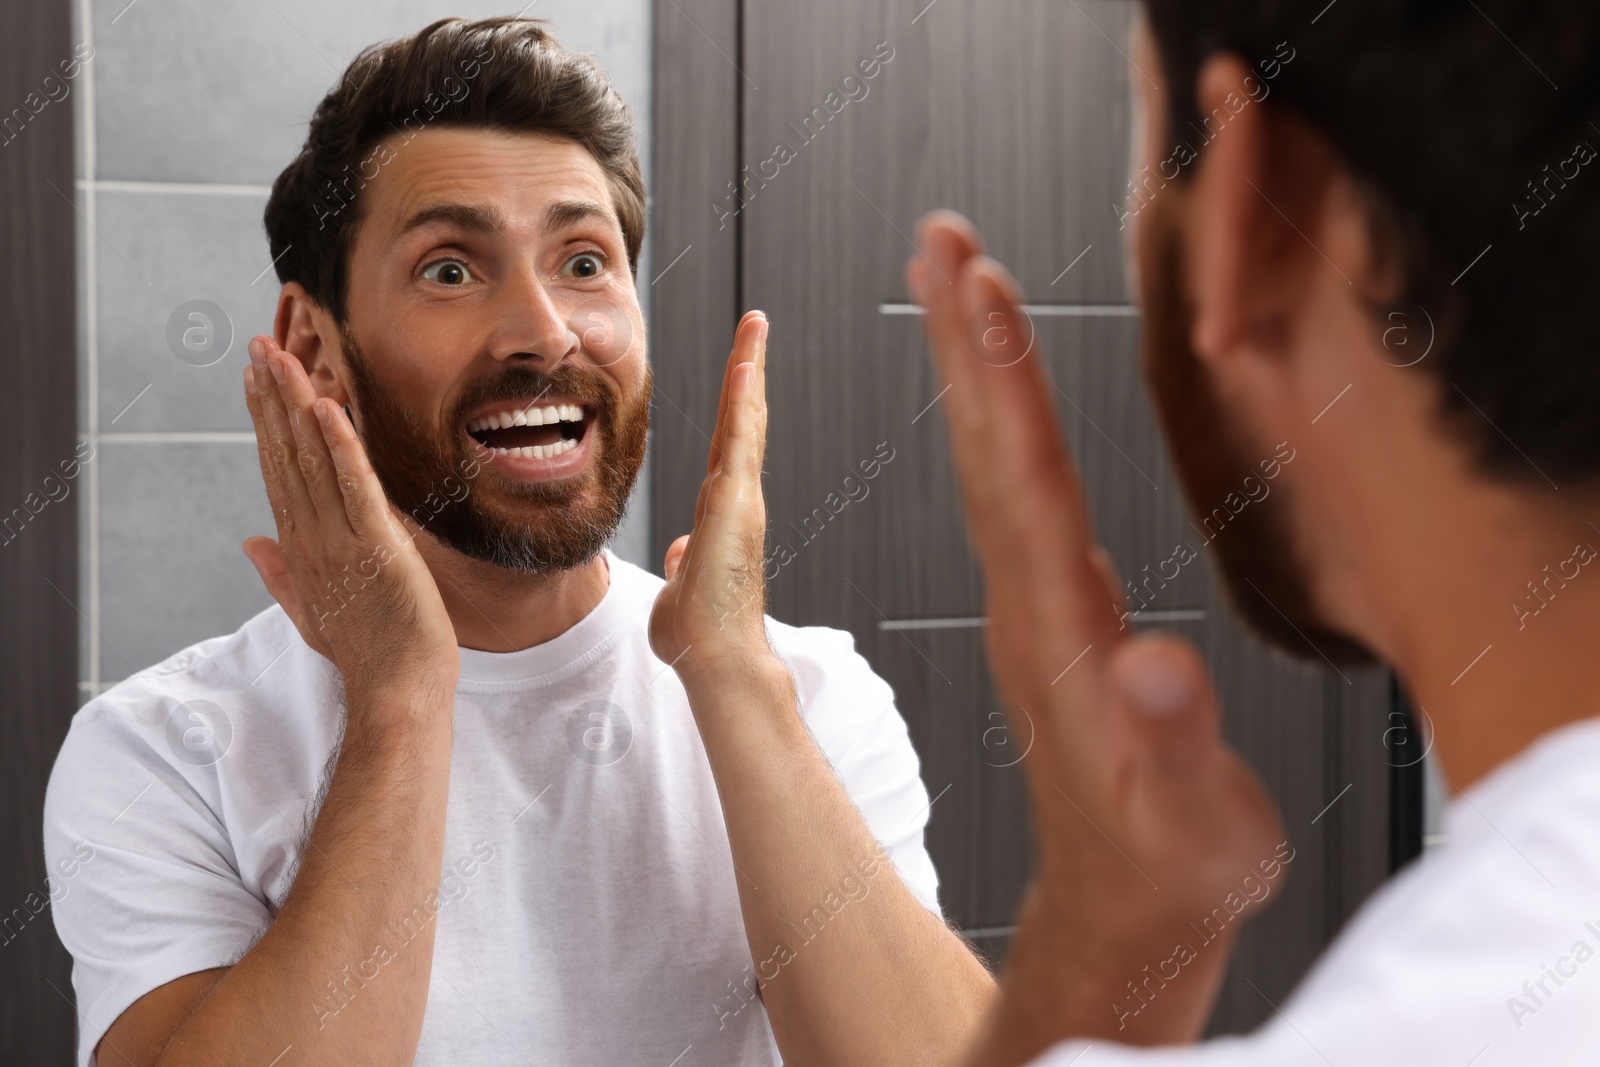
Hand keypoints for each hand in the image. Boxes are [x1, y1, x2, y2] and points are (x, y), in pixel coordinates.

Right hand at [241, 335, 458, 702]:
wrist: (397, 695)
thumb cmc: (367, 654)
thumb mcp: (314, 610)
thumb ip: (281, 574)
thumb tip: (250, 543)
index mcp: (301, 550)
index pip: (277, 472)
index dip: (265, 422)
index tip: (256, 380)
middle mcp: (311, 540)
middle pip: (285, 456)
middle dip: (271, 398)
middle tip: (259, 346)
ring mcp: (340, 543)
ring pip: (310, 461)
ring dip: (295, 405)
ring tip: (281, 356)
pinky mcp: (376, 549)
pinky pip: (355, 488)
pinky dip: (339, 446)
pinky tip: (327, 407)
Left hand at [649, 311, 775, 687]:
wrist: (715, 660)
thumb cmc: (699, 635)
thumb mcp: (681, 588)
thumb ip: (682, 563)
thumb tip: (680, 552)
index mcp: (722, 516)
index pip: (727, 447)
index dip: (735, 407)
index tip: (741, 370)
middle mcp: (738, 501)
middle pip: (745, 422)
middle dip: (749, 371)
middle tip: (755, 326)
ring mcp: (741, 499)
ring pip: (746, 421)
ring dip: (749, 370)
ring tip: (754, 326)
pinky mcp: (735, 503)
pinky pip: (739, 441)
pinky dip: (743, 400)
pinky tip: (745, 364)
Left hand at [906, 213, 1284, 1048]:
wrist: (1124, 916)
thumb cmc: (1168, 868)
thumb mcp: (1188, 820)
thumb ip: (1170, 743)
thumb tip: (1154, 669)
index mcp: (1060, 632)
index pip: (1022, 481)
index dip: (1007, 379)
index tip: (979, 284)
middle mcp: (1030, 608)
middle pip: (989, 451)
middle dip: (968, 339)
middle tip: (940, 237)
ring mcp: (1034, 612)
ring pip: (993, 468)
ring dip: (976, 370)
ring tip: (959, 283)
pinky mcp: (1049, 622)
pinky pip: (1016, 501)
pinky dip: (1004, 431)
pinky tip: (999, 398)